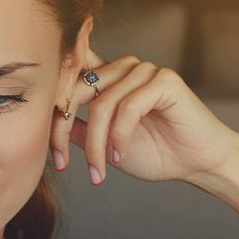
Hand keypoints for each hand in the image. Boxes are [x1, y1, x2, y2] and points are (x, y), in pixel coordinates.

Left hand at [52, 45, 238, 188]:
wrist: (195, 163)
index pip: (68, 73)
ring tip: (100, 169)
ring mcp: (145, 71)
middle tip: (62, 165)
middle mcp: (124, 68)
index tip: (48, 150)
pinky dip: (119, 137)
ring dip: (96, 143)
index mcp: (107, 78)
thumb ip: (76, 127)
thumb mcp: (102, 143)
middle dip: (63, 130)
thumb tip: (43, 123)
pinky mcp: (165, 81)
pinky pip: (129, 107)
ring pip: (102, 103)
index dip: (50, 102)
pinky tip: (120, 156)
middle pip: (77, 89)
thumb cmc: (155, 151)